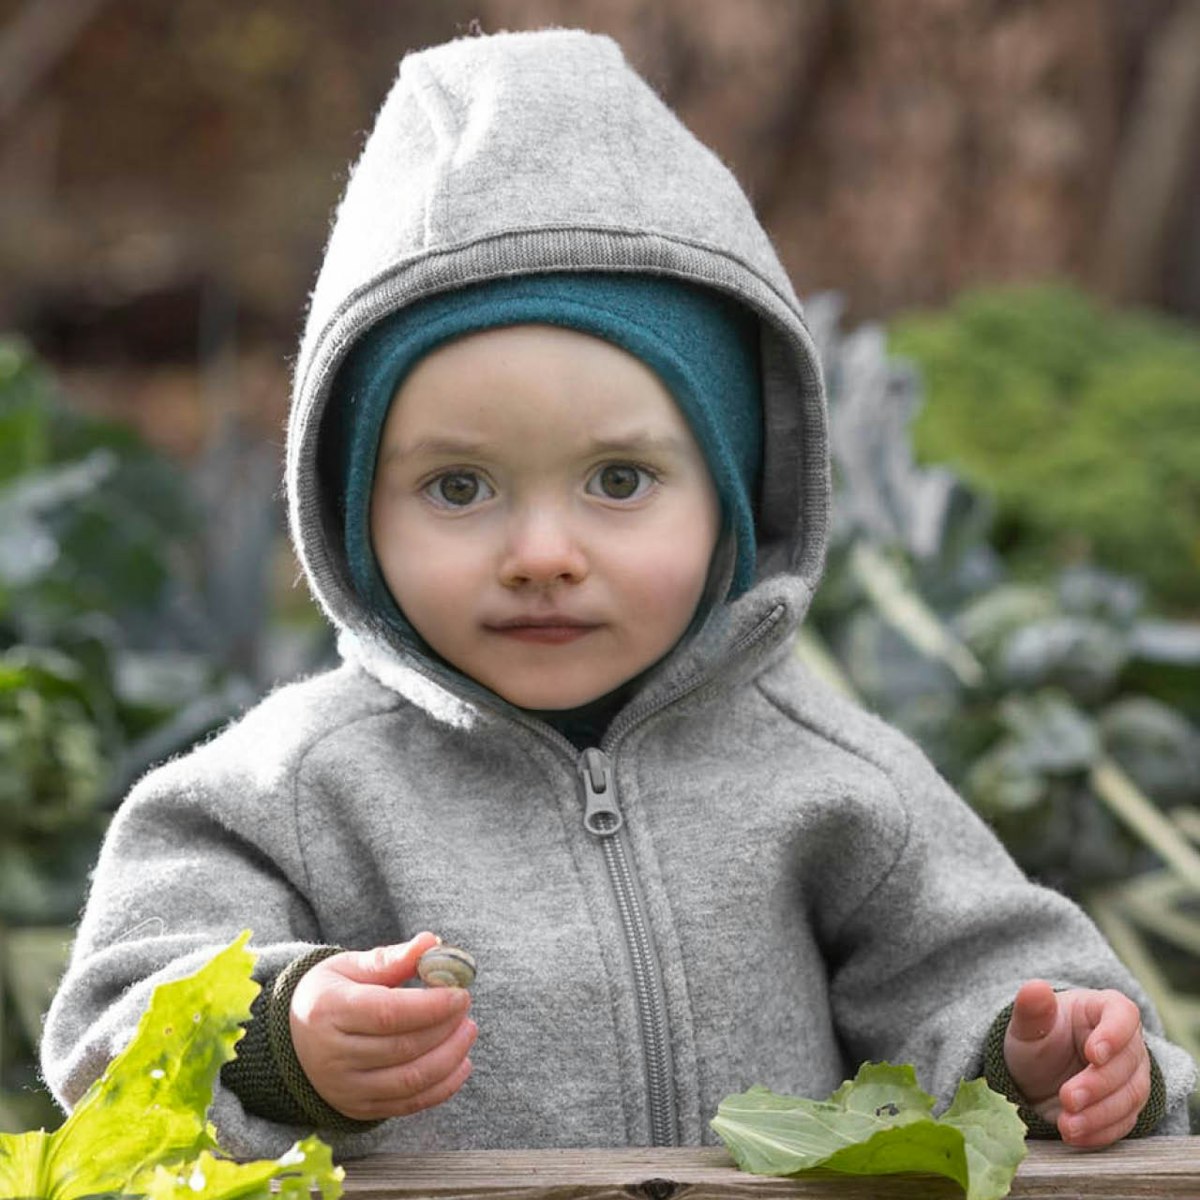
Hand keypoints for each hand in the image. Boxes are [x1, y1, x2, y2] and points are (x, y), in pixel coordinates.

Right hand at [290, 932, 476, 1120]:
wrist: (293, 1039)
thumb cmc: (330, 994)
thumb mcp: (349, 968)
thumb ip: (390, 959)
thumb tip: (430, 943)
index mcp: (328, 1011)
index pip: (387, 1013)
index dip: (430, 1006)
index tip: (460, 993)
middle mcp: (333, 1056)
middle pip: (402, 1047)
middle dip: (445, 1027)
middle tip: (466, 1006)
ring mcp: (345, 1088)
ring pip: (409, 1081)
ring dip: (450, 1057)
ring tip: (467, 1030)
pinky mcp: (359, 1108)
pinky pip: (408, 1105)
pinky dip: (442, 1087)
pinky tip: (461, 1062)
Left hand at [1003, 979, 1150, 1147]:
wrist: (1034, 1077)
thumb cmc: (1036, 1040)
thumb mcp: (1027, 1025)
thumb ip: (1032, 1009)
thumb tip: (1035, 987)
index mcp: (1102, 1009)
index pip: (1123, 1014)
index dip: (1113, 1034)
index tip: (1092, 1054)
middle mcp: (1125, 1042)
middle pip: (1126, 1062)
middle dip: (1097, 1084)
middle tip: (1067, 1098)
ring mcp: (1131, 1076)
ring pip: (1130, 1096)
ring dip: (1100, 1114)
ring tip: (1066, 1126)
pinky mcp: (1127, 1107)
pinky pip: (1124, 1123)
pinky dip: (1100, 1132)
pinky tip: (1076, 1137)